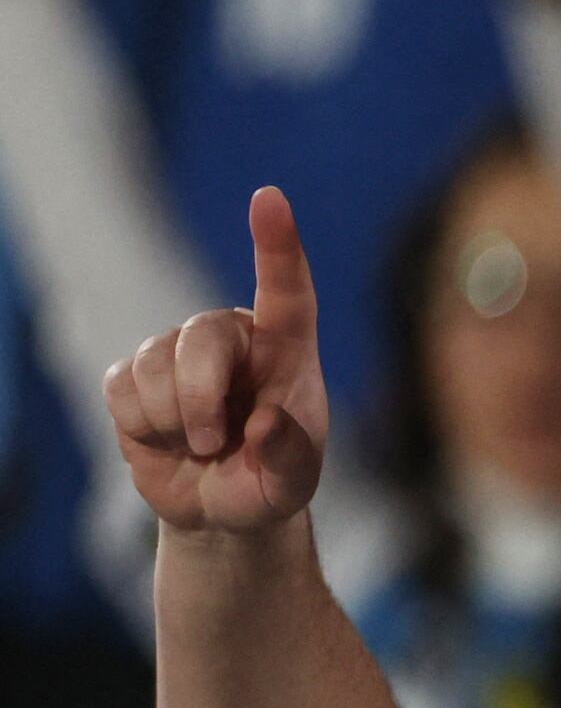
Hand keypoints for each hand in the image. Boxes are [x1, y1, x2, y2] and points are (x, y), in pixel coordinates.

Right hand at [103, 188, 329, 533]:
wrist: (222, 509)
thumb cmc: (269, 484)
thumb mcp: (292, 483)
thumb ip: (287, 455)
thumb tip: (262, 424)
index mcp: (288, 352)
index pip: (287, 291)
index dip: (277, 245)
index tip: (269, 198)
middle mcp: (234, 338)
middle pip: (202, 336)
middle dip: (200, 400)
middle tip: (213, 446)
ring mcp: (179, 351)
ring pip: (155, 364)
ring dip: (173, 421)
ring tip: (199, 447)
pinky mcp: (133, 373)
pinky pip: (121, 388)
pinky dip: (141, 426)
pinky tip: (165, 438)